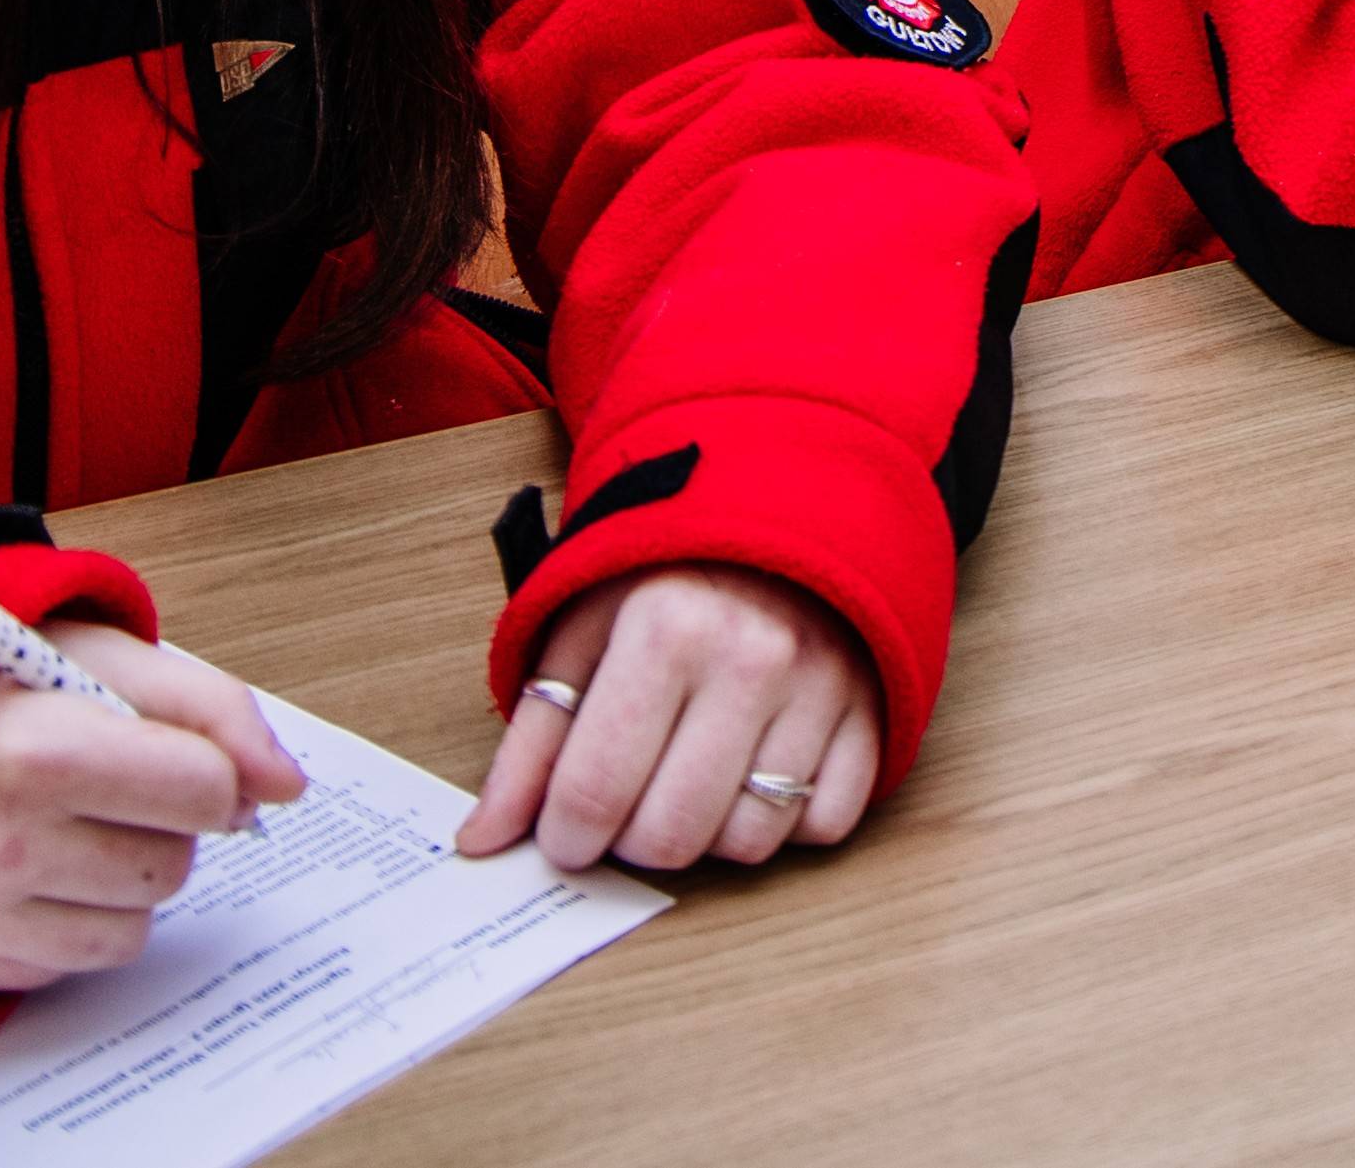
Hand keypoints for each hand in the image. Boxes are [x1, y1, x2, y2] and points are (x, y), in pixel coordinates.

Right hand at [0, 622, 301, 994]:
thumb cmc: (6, 696)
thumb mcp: (105, 657)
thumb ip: (214, 707)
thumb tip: (286, 786)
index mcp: (28, 748)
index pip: (205, 786)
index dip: (208, 762)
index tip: (166, 746)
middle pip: (175, 863)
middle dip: (160, 819)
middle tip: (98, 778)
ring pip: (139, 920)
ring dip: (124, 872)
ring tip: (62, 819)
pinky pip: (87, 958)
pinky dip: (81, 915)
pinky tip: (37, 865)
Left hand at [466, 561, 882, 873]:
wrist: (782, 511)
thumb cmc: (666, 575)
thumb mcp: (580, 632)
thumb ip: (529, 743)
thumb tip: (482, 841)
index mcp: (665, 628)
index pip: (594, 793)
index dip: (565, 837)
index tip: (565, 831)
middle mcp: (752, 658)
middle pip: (670, 836)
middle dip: (631, 842)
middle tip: (626, 804)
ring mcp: (823, 688)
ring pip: (748, 843)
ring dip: (708, 834)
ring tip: (691, 780)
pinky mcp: (872, 711)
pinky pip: (824, 825)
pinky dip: (786, 820)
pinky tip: (757, 772)